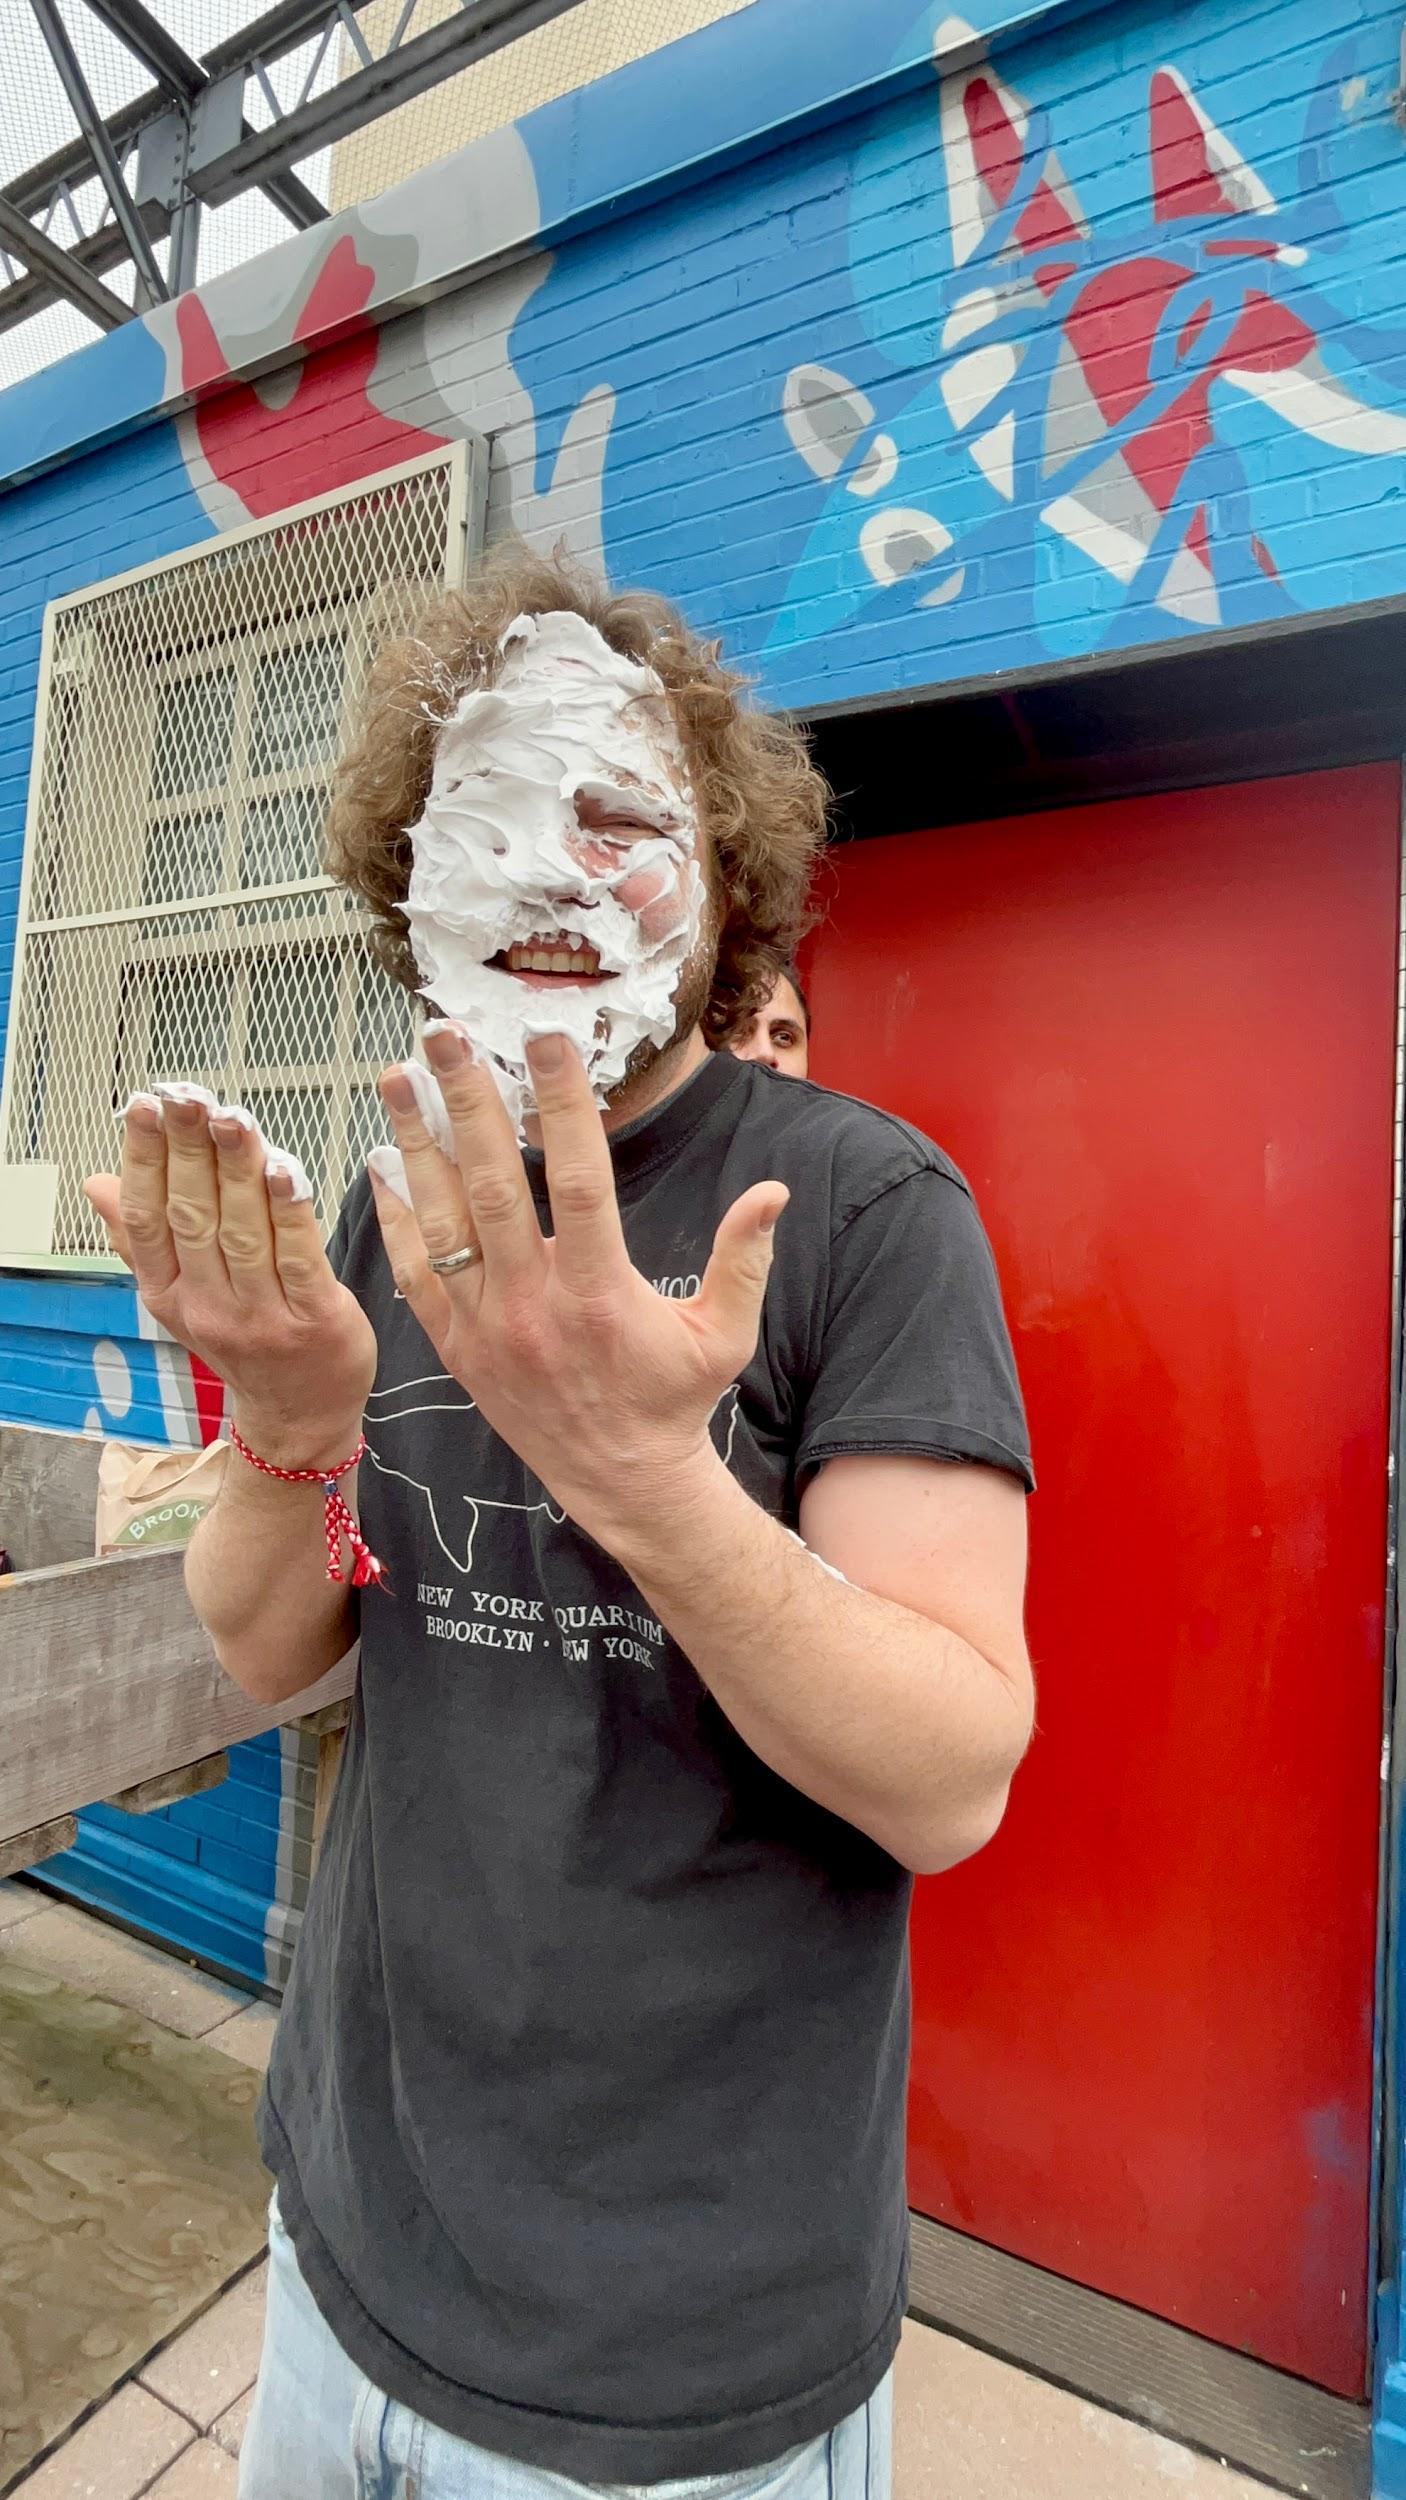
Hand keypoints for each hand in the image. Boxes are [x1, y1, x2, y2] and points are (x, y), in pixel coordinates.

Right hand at [84, 1099, 376, 1465]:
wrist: (300, 1420)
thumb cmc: (247, 1346)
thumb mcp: (181, 1297)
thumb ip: (142, 1239)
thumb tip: (97, 1183)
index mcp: (170, 1294)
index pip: (147, 1218)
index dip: (143, 1160)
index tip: (144, 1107)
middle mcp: (209, 1306)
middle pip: (192, 1216)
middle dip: (187, 1149)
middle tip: (186, 1097)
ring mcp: (261, 1316)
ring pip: (242, 1231)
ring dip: (236, 1170)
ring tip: (231, 1118)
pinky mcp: (314, 1320)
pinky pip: (298, 1258)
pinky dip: (289, 1213)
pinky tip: (284, 1171)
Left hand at [371, 1026, 786, 1552]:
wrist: (620, 1482)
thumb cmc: (674, 1400)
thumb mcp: (724, 1335)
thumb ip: (744, 1260)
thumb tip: (774, 1192)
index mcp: (600, 1294)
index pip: (578, 1181)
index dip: (560, 1108)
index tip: (546, 1042)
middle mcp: (533, 1306)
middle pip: (491, 1186)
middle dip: (466, 1103)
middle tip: (444, 1034)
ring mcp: (486, 1327)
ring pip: (442, 1222)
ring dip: (416, 1144)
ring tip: (397, 1077)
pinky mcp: (456, 1347)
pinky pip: (414, 1274)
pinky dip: (394, 1217)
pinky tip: (380, 1162)